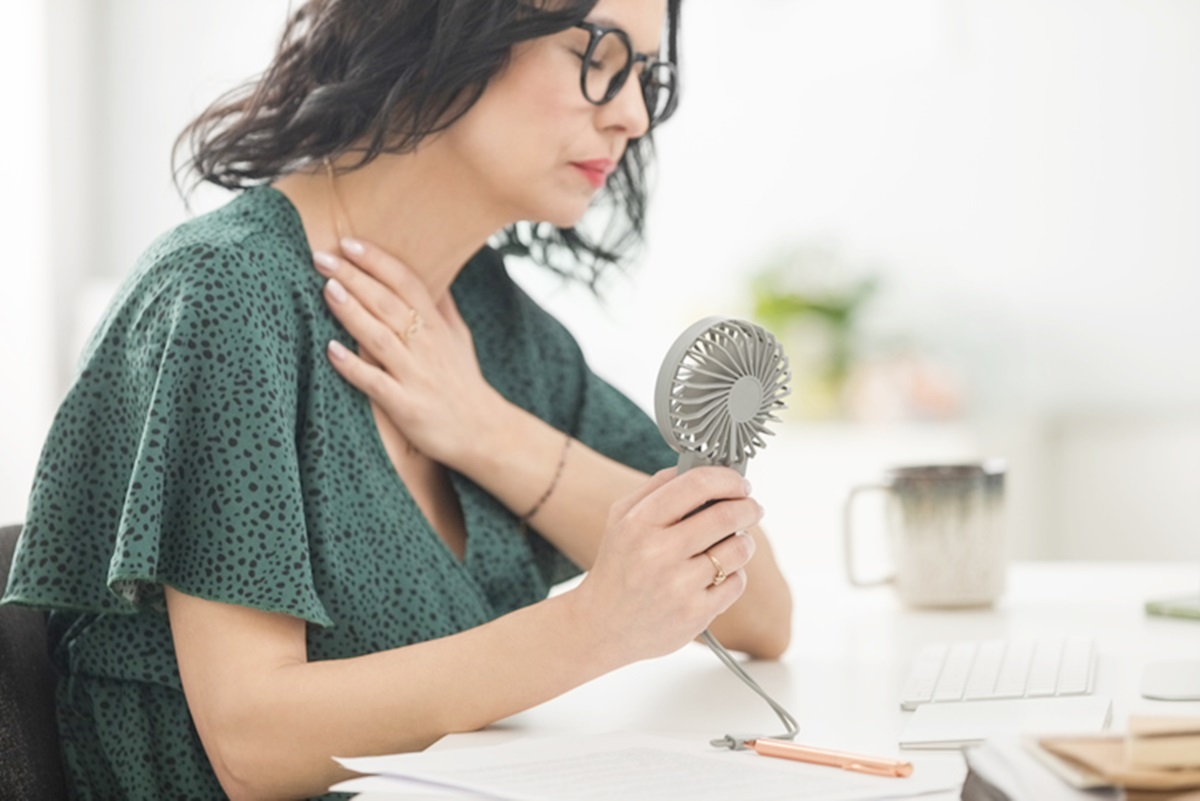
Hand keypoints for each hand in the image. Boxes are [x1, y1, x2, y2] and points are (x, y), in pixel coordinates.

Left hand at [313, 238, 504, 464]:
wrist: (485, 433)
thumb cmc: (465, 383)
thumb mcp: (459, 338)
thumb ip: (442, 306)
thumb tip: (432, 275)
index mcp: (436, 325)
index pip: (406, 282)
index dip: (378, 261)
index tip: (349, 242)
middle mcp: (426, 345)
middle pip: (387, 303)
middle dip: (354, 277)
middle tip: (321, 256)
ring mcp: (416, 375)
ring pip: (379, 337)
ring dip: (352, 312)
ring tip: (327, 288)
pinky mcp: (406, 406)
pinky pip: (376, 383)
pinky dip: (353, 366)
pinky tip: (330, 351)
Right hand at [570, 466, 763, 664]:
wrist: (602, 626)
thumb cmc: (618, 567)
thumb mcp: (620, 519)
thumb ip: (655, 487)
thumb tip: (696, 467)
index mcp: (639, 523)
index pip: (696, 485)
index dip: (727, 479)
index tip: (740, 484)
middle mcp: (658, 553)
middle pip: (726, 516)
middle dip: (748, 507)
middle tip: (752, 507)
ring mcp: (678, 586)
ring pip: (738, 550)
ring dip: (745, 541)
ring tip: (735, 542)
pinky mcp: (695, 614)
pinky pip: (736, 583)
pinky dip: (735, 574)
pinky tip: (719, 574)